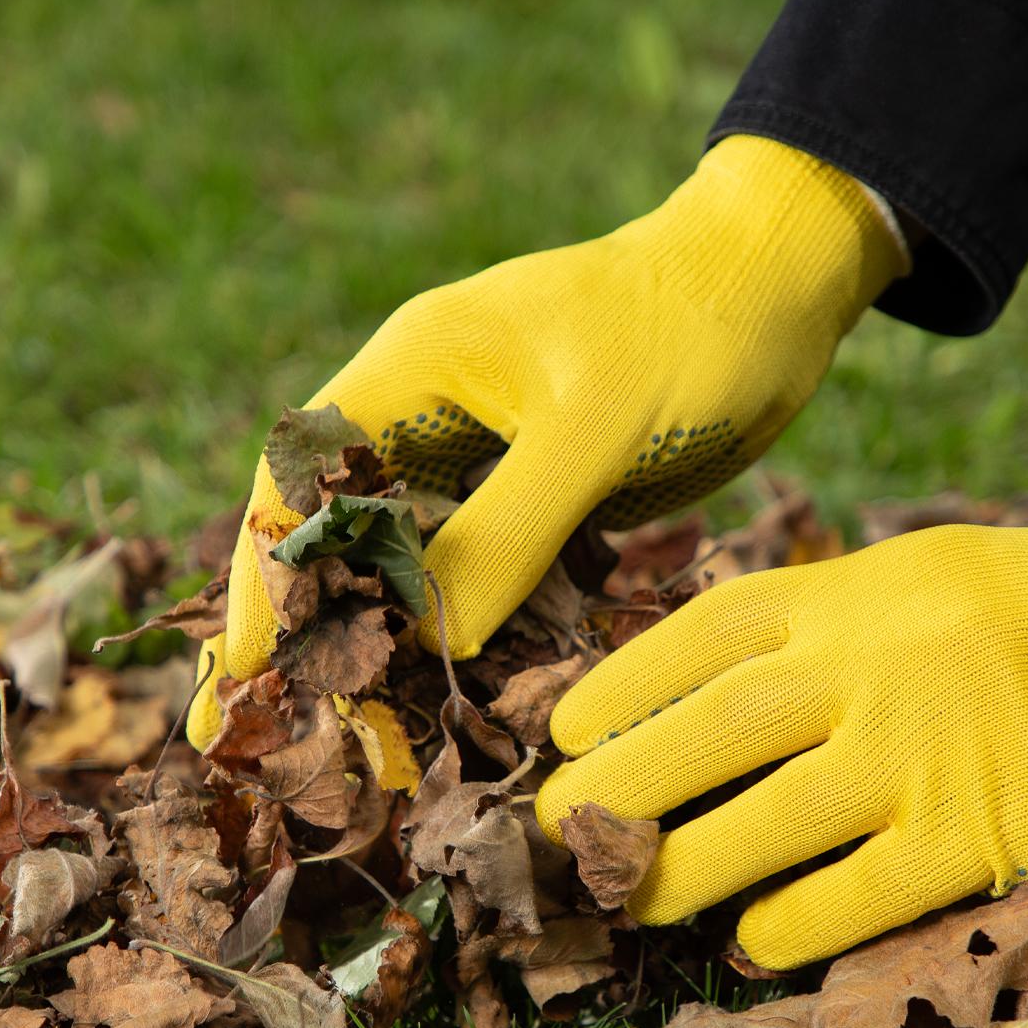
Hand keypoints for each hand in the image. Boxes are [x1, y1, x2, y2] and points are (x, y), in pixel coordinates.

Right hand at [186, 136, 904, 749]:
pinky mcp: (547, 491)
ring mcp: (491, 455)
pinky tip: (464, 691)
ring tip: (366, 736)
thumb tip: (433, 638)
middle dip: (317, 624)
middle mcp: (434, 413)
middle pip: (347, 531)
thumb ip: (510, 529)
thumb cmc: (687, 328)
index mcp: (414, 367)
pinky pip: (491, 568)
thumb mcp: (595, 428)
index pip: (304, 478)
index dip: (269, 574)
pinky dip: (474, 625)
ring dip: (396, 637)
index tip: (252, 671)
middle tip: (279, 734)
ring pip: (418, 559)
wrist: (775, 290)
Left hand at [536, 520, 1027, 968]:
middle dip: (615, 785)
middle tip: (555, 832)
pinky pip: (858, 892)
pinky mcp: (985, 834)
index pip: (706, 630)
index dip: (622, 683)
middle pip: (707, 728)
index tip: (567, 728)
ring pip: (762, 820)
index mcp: (863, 586)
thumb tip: (757, 675)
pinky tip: (756, 944)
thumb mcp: (948, 571)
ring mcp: (925, 748)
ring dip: (681, 867)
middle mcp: (875, 661)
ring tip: (629, 899)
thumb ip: (852, 614)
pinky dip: (794, 922)